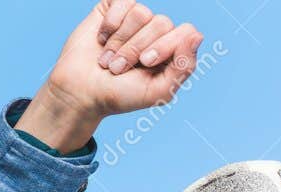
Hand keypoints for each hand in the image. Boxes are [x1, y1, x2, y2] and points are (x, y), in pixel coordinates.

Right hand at [17, 3, 204, 149]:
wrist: (82, 90)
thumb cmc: (122, 95)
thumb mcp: (159, 90)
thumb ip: (183, 66)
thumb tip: (197, 35)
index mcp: (174, 52)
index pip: (187, 32)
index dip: (166, 45)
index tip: (146, 62)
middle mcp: (158, 33)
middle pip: (163, 22)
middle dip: (137, 48)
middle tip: (120, 68)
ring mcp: (137, 20)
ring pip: (141, 13)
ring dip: (121, 40)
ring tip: (110, 59)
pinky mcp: (115, 9)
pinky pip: (123, 2)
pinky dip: (110, 24)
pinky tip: (102, 40)